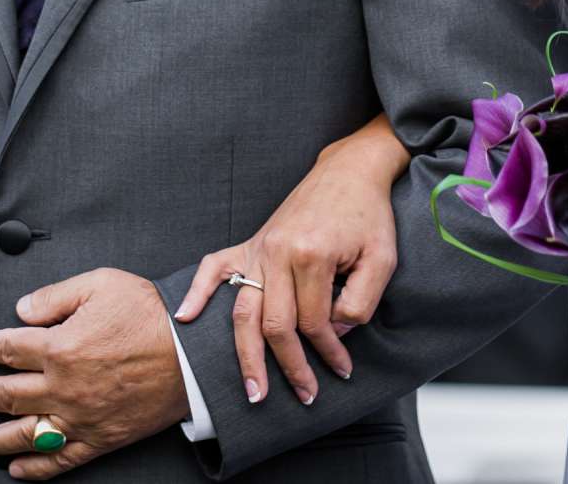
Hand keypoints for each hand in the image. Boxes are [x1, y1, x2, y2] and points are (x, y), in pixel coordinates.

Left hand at [0, 269, 189, 477]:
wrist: (193, 353)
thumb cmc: (151, 315)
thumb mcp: (102, 285)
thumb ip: (56, 296)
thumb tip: (22, 310)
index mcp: (60, 347)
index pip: (6, 348)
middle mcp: (63, 387)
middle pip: (4, 395)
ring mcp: (79, 417)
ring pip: (22, 434)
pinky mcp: (99, 438)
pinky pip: (60, 460)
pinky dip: (34, 468)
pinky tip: (16, 468)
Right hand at [174, 119, 404, 407]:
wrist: (348, 172)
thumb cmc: (368, 216)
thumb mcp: (382, 259)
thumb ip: (361, 301)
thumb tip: (334, 332)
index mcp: (311, 255)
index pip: (313, 322)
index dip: (329, 351)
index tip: (342, 369)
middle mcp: (278, 252)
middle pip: (274, 324)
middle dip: (289, 366)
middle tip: (304, 396)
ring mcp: (259, 247)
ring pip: (244, 310)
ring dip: (247, 354)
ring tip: (253, 390)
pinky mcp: (250, 243)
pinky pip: (215, 267)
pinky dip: (197, 292)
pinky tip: (185, 317)